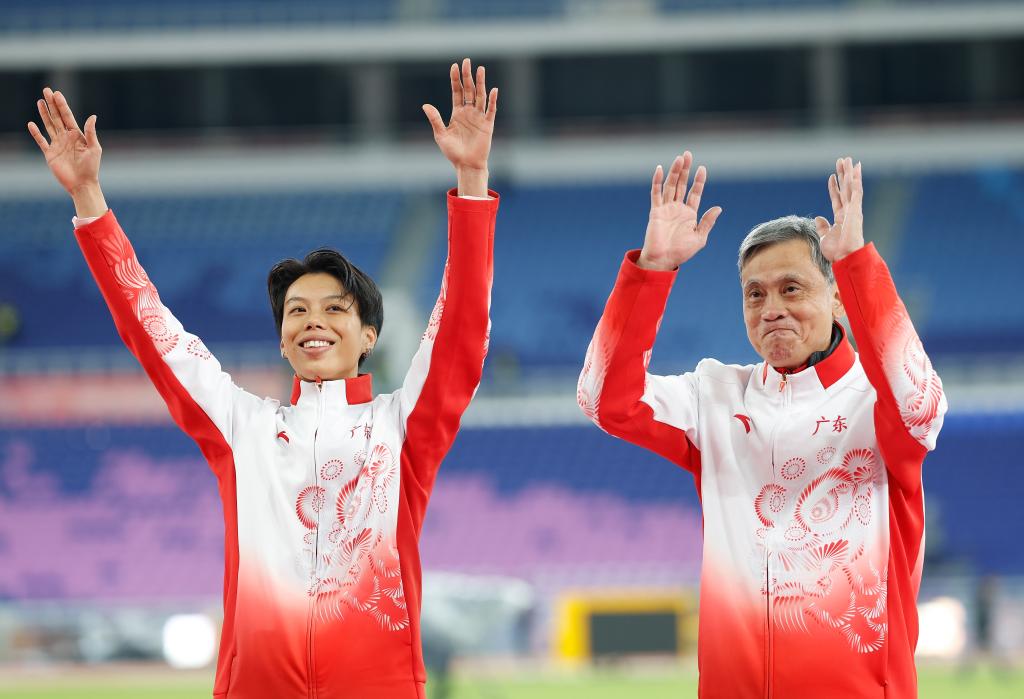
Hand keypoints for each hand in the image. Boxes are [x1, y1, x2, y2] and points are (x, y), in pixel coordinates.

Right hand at [27, 87, 106, 217]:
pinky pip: (41, 141)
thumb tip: (93, 116)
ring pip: (49, 125)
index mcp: (77, 135)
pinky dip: (36, 133)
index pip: (68, 116)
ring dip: (44, 114)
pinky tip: (31, 124)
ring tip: (40, 101)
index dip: (62, 105)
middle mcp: (66, 137)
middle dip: (52, 104)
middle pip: (57, 117)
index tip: (57, 93)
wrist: (82, 184)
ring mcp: (57, 145)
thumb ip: (90, 132)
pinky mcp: (50, 154)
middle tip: (46, 90)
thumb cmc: (91, 168)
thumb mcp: (94, 149)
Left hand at [422, 58, 497, 196]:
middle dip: (467, 76)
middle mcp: (469, 112)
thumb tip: (425, 105)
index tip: (454, 66)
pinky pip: (491, 110)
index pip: (457, 92)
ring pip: (480, 96)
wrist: (466, 165)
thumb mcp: (441, 135)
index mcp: (457, 113)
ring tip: (480, 69)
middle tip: (467, 61)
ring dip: (480, 83)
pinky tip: (493, 90)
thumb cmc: (453, 152)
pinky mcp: (487, 125)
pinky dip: (492, 101)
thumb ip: (435, 119)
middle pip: (469, 90)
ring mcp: (479, 118)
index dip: (455, 79)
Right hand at [638, 152, 721, 270]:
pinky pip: (656, 193)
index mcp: (689, 214)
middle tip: (688, 155)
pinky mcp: (656, 211)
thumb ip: (707, 222)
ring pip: (671, 185)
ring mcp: (666, 208)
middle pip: (682, 184)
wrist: (663, 260)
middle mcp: (678, 208)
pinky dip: (658, 181)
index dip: (699, 181)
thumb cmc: (681, 252)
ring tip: (680, 158)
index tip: (702, 169)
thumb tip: (718, 207)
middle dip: (685, 170)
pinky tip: (660, 169)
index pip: (695, 193)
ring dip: (675, 172)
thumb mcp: (699, 238)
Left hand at [815, 157, 863, 261]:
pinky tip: (855, 169)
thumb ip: (823, 227)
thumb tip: (818, 218)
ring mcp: (853, 210)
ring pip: (851, 186)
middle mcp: (848, 212)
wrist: (844, 257)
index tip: (831, 176)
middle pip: (845, 189)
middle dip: (843, 174)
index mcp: (841, 218)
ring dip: (849, 172)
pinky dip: (856, 180)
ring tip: (847, 159)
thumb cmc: (836, 252)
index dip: (834, 187)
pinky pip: (856, 191)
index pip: (837, 198)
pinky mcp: (856, 209)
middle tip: (842, 160)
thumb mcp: (824, 238)